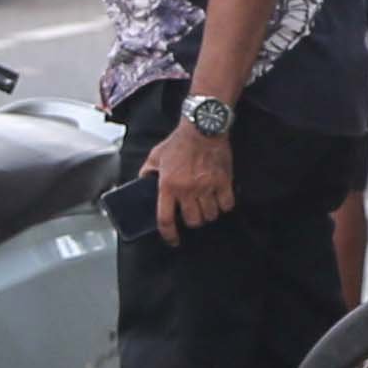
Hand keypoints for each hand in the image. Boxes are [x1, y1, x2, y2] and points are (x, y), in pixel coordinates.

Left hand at [151, 119, 235, 239]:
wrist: (203, 127)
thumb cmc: (179, 142)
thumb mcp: (156, 156)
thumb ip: (147, 172)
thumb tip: (141, 184)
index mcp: (168, 185)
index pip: (166, 219)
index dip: (169, 234)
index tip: (172, 239)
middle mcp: (187, 189)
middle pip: (192, 221)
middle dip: (192, 221)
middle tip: (192, 215)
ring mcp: (207, 186)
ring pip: (210, 215)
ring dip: (208, 214)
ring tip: (206, 207)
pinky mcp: (224, 181)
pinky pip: (227, 204)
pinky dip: (224, 205)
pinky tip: (220, 200)